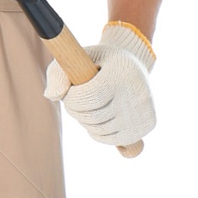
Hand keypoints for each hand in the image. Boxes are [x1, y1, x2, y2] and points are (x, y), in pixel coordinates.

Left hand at [44, 22, 155, 147]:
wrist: (133, 64)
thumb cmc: (98, 61)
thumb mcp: (77, 57)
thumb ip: (58, 74)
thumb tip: (51, 96)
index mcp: (122, 72)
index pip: (89, 97)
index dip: (72, 98)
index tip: (69, 92)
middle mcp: (138, 93)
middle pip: (93, 116)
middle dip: (76, 110)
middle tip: (77, 99)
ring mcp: (144, 111)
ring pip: (99, 130)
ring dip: (86, 121)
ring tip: (90, 105)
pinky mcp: (146, 125)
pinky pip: (111, 139)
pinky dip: (98, 132)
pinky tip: (101, 117)